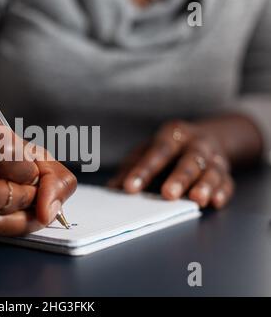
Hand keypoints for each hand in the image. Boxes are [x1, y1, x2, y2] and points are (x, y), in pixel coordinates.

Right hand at [0, 105, 76, 235]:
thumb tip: (48, 210)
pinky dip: (9, 226)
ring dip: (19, 217)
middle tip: (31, 191)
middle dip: (21, 198)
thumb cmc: (1, 151)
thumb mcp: (32, 151)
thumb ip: (53, 175)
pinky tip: (14, 212)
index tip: (32, 172)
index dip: (22, 167)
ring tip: (26, 203)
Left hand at [108, 120, 233, 208]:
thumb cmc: (168, 149)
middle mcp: (196, 144)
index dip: (143, 170)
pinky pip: (227, 182)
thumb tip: (112, 188)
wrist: (206, 137)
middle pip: (190, 160)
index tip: (130, 188)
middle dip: (179, 177)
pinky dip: (222, 192)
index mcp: (172, 136)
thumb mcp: (146, 151)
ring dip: (205, 185)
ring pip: (212, 171)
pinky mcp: (226, 173)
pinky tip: (215, 202)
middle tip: (167, 194)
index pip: (157, 151)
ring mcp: (214, 158)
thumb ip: (130, 169)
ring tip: (196, 199)